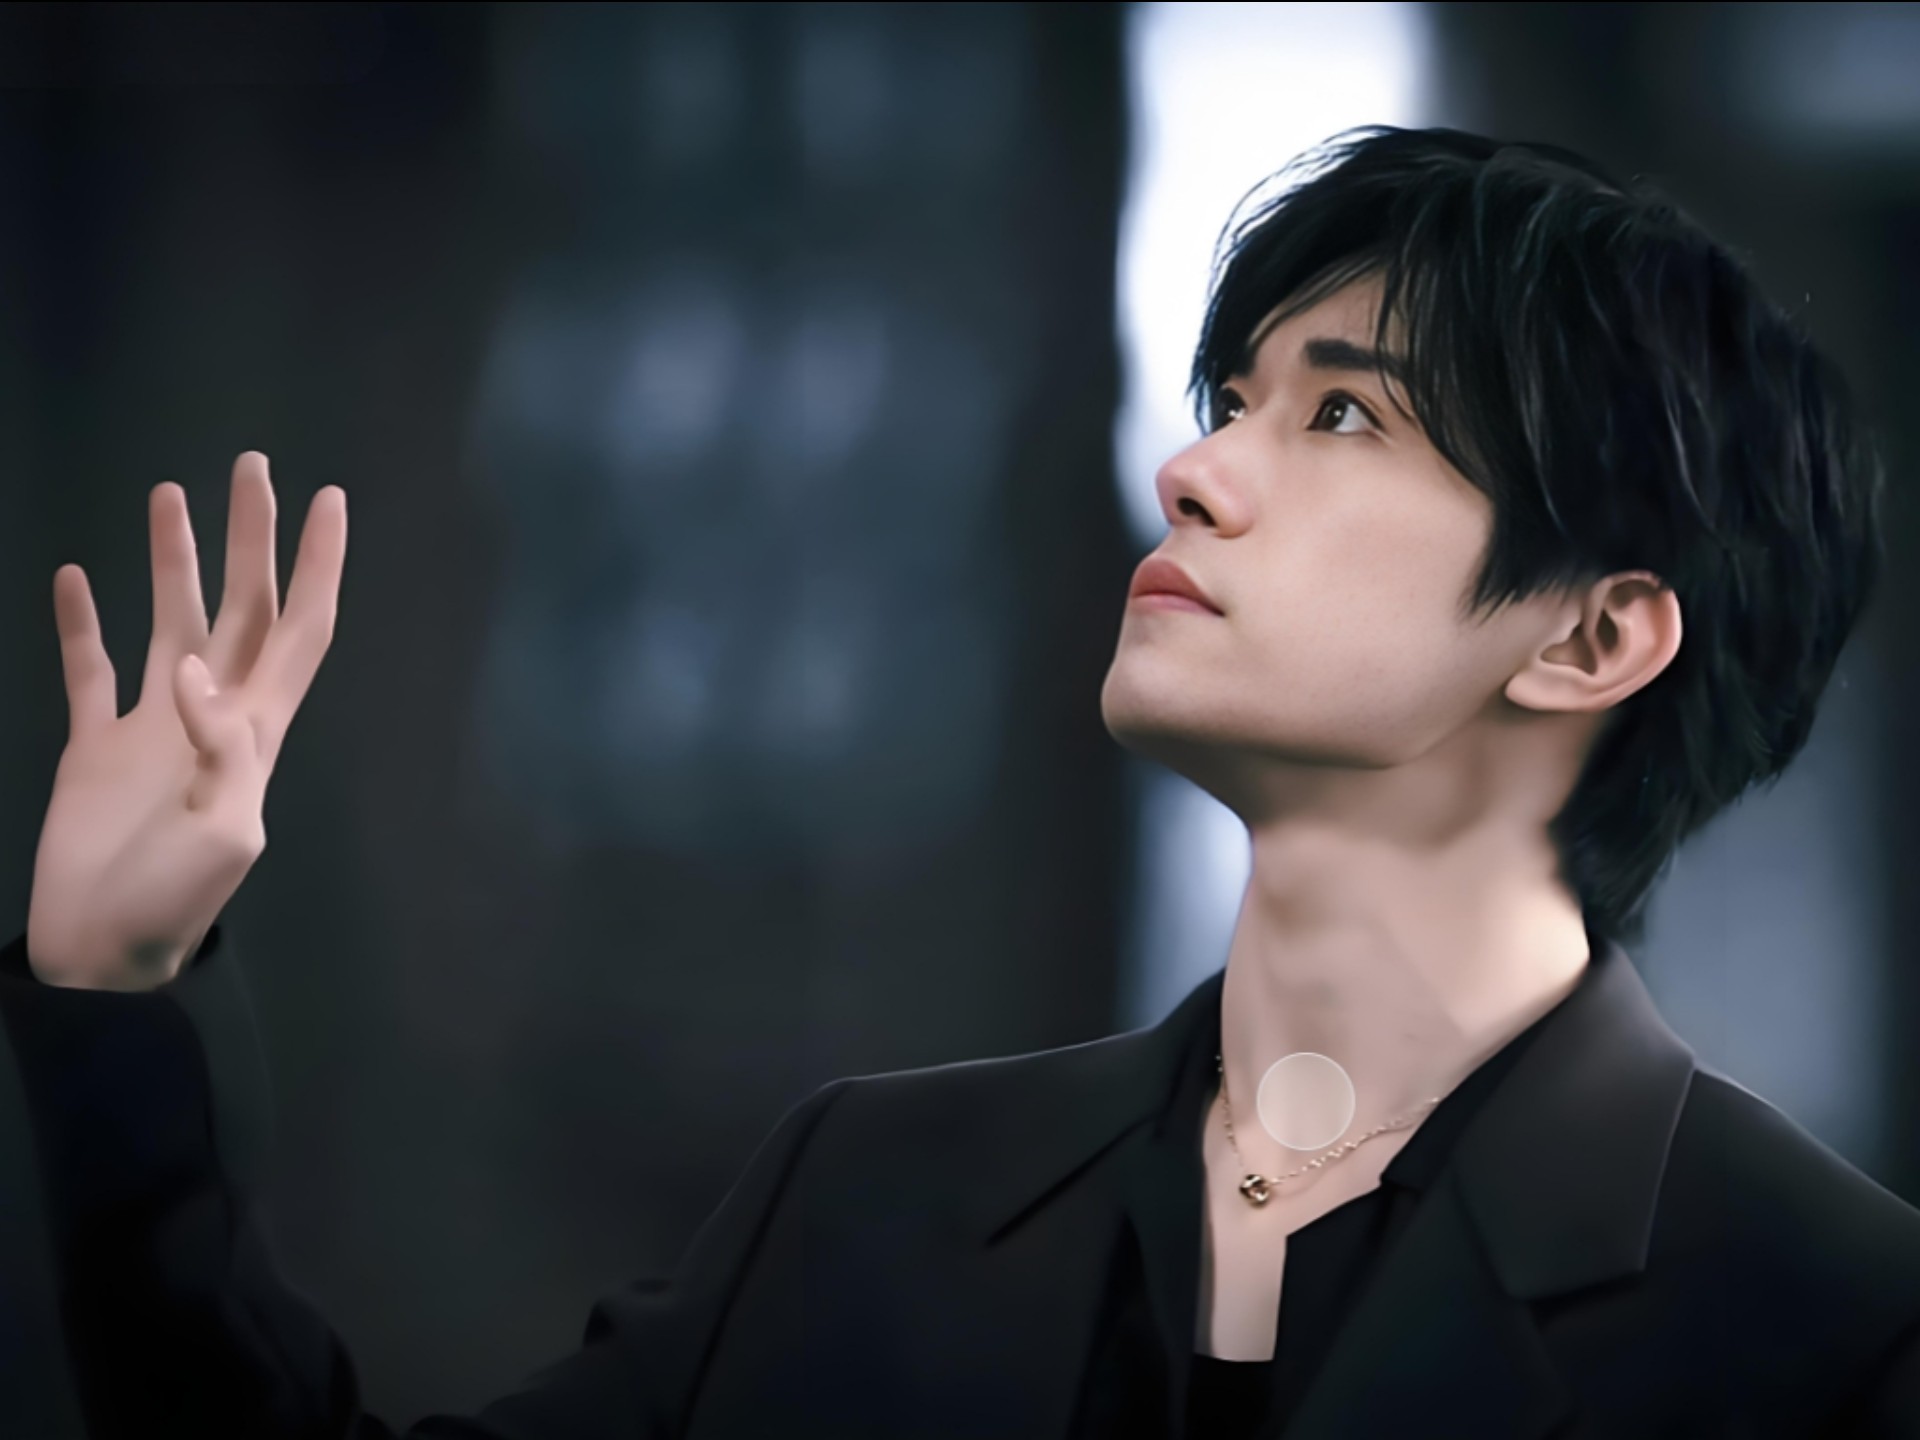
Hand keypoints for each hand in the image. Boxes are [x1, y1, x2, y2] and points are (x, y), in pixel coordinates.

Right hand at [26, 453, 345, 989]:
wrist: (103, 952)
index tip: (329, 500)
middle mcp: (213, 713)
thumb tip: (190, 672)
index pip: (302, 628)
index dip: (319, 566)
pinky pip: (89, 670)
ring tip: (168, 494)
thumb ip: (222, 747)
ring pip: (170, 621)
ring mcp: (153, 727)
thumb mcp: (225, 830)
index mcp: (258, 731)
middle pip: (242, 606)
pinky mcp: (95, 747)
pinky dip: (82, 624)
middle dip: (250, 539)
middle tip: (251, 465)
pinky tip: (77, 575)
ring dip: (172, 561)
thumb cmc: (176, 900)